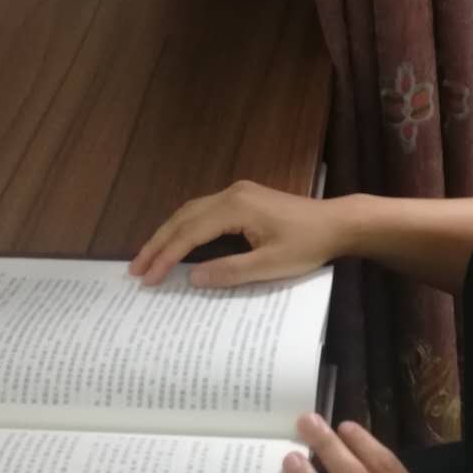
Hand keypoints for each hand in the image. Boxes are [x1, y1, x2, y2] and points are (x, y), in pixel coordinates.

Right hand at [128, 179, 357, 288]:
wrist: (337, 223)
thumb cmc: (308, 245)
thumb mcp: (270, 266)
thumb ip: (230, 272)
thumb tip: (192, 278)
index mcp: (235, 207)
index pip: (189, 233)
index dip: (166, 256)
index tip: (147, 278)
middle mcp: (231, 194)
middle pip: (183, 217)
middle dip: (158, 244)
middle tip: (135, 270)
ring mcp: (238, 193)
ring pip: (191, 212)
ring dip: (169, 234)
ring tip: (149, 259)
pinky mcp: (244, 198)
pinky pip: (204, 212)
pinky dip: (185, 228)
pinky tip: (178, 243)